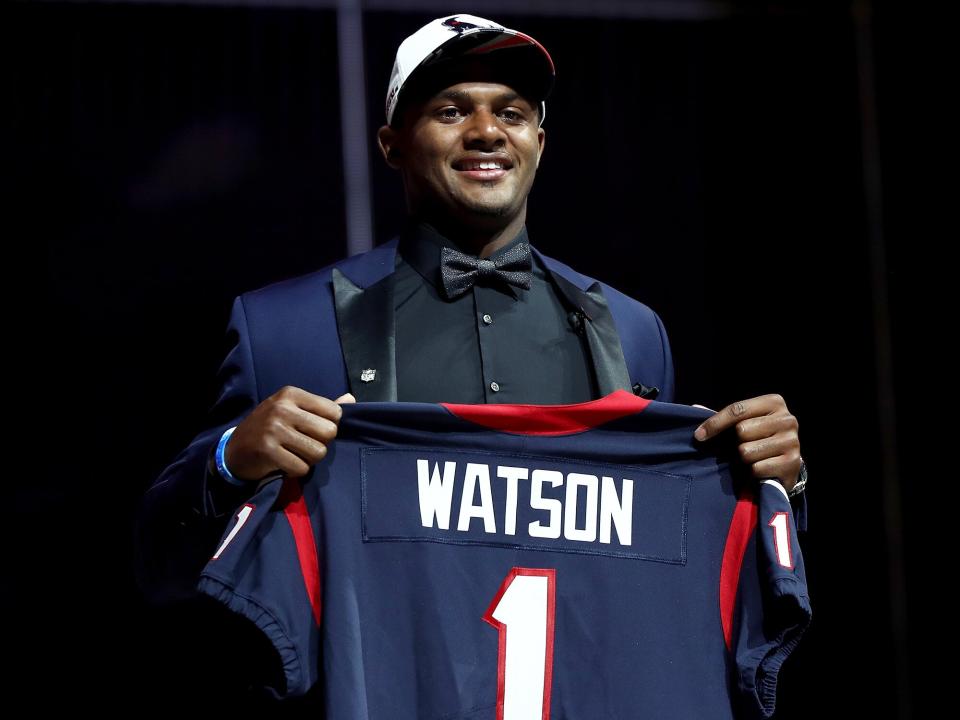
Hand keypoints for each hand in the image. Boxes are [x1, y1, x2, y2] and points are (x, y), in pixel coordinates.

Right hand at [225, 387, 355, 481]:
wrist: (234, 449)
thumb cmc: (270, 427)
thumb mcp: (292, 410)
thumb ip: (321, 407)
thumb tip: (351, 399)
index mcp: (291, 394)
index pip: (334, 411)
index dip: (328, 425)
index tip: (313, 430)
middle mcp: (283, 408)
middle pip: (329, 432)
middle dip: (321, 443)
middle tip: (305, 445)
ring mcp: (274, 429)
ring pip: (318, 452)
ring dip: (310, 459)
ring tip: (296, 454)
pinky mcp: (268, 451)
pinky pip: (301, 468)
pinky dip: (297, 470)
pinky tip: (285, 463)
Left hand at [693, 394, 801, 491]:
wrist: (787, 463)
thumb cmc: (759, 438)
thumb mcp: (745, 422)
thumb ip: (723, 416)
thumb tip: (694, 409)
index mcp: (774, 402)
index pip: (737, 409)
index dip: (714, 423)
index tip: (699, 435)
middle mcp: (788, 419)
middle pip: (741, 431)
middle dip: (736, 443)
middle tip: (744, 446)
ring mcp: (792, 441)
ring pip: (747, 451)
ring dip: (744, 459)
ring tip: (755, 457)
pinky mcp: (792, 463)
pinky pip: (756, 468)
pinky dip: (753, 472)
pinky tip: (762, 468)